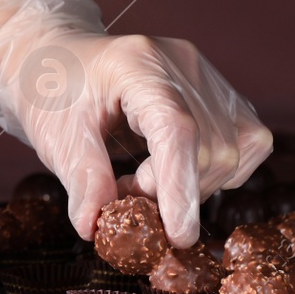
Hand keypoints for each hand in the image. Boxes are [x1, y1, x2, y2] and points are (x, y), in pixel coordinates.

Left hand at [0, 0, 271, 245]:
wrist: (56, 58)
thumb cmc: (52, 90)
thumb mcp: (56, 136)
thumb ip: (83, 180)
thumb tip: (96, 227)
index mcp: (137, 63)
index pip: (177, 128)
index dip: (181, 186)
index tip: (178, 235)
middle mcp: (182, 64)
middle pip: (209, 147)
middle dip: (172, 191)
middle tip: (124, 196)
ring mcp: (207, 76)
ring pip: (233, 152)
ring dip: (190, 185)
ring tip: (138, 180)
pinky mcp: (219, 93)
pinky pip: (243, 144)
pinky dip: (210, 171)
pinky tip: (168, 168)